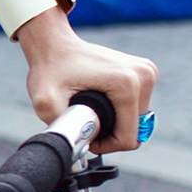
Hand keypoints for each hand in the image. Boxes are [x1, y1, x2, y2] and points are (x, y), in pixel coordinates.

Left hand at [18, 9, 155, 153]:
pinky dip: (120, 111)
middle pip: (136, 130)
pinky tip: (101, 103)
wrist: (54, 44)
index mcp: (127, 83)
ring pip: (137, 120)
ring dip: (116, 123)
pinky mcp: (145, 72)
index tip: (86, 135)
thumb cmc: (49, 69)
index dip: (106, 145)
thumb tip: (75, 147)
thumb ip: (60, 128)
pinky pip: (137, 107)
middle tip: (86, 121)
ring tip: (92, 111)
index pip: (129, 138)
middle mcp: (143, 75)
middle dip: (111, 134)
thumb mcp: (45, 102)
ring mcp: (147, 72)